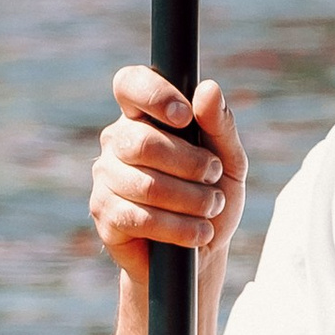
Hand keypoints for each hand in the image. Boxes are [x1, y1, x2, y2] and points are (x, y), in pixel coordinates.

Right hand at [91, 69, 244, 283]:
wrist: (202, 251)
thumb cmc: (214, 195)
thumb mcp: (230, 159)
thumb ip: (220, 124)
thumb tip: (207, 88)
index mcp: (144, 116)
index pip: (129, 83)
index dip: (153, 94)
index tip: (185, 117)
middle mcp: (117, 141)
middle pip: (140, 141)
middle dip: (189, 163)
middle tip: (214, 177)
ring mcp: (106, 178)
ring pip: (143, 184)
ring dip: (190, 199)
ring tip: (211, 209)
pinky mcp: (104, 215)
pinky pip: (138, 217)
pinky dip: (177, 227)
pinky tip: (198, 233)